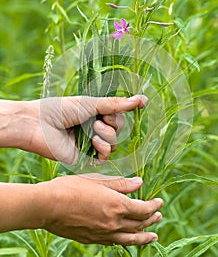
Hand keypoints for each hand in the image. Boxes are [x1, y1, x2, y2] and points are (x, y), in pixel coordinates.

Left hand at [22, 95, 146, 163]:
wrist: (38, 124)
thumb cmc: (60, 109)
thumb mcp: (90, 103)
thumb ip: (115, 104)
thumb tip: (141, 99)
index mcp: (94, 114)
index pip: (118, 116)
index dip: (123, 113)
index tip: (134, 105)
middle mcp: (93, 129)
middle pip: (119, 131)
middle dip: (113, 124)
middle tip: (99, 119)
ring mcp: (89, 144)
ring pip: (114, 144)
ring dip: (107, 136)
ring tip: (93, 129)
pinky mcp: (84, 158)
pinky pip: (104, 157)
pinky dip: (102, 149)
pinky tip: (94, 142)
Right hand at [38, 174, 162, 245]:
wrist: (48, 206)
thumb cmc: (71, 188)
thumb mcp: (97, 180)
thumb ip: (120, 184)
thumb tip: (140, 182)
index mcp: (117, 205)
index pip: (143, 209)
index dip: (154, 205)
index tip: (159, 202)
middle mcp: (113, 223)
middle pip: (139, 224)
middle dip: (152, 220)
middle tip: (159, 216)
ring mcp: (103, 234)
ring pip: (130, 238)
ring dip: (144, 237)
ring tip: (153, 237)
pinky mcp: (92, 240)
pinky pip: (114, 243)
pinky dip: (125, 241)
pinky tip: (127, 240)